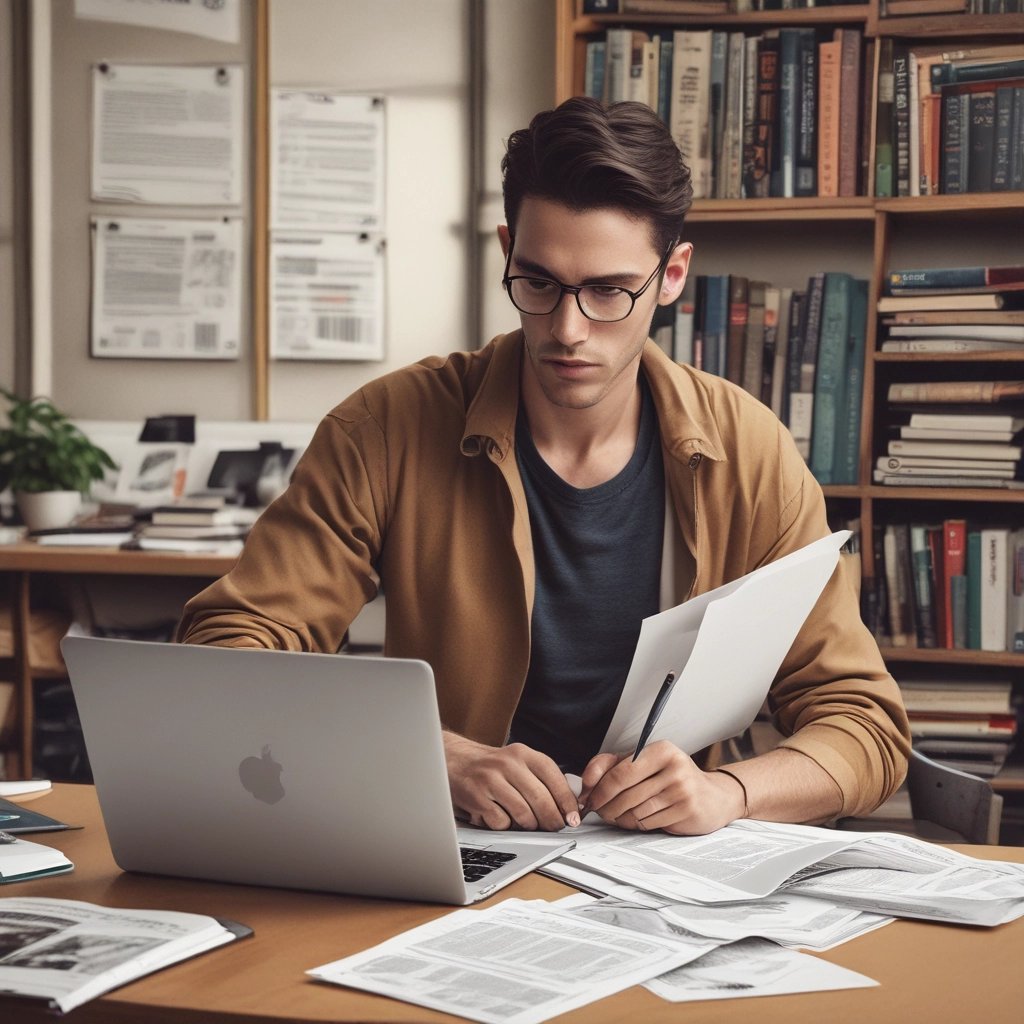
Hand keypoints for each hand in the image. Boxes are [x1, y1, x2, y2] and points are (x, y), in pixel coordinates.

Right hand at [444, 733, 581, 831]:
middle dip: (552, 820)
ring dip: (530, 825)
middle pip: (541, 799)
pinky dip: (505, 826)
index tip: (573, 817)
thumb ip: (542, 779)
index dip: (567, 801)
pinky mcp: (477, 797)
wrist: (456, 761)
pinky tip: (501, 816)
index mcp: (523, 754)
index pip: (554, 777)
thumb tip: (568, 806)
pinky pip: (502, 823)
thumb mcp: (518, 762)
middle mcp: (508, 764)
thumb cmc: (492, 767)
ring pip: (524, 814)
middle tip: (554, 827)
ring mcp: (491, 780)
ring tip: (527, 822)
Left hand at [579, 740, 744, 834]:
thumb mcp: (641, 762)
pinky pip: (647, 823)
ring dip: (619, 818)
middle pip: (625, 794)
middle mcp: (674, 767)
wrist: (712, 797)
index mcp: (660, 749)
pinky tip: (638, 820)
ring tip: (618, 815)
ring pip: (634, 811)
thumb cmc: (670, 778)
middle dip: (605, 806)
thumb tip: (586, 782)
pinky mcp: (686, 811)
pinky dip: (635, 825)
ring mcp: (682, 790)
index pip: (619, 772)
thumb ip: (609, 765)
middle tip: (599, 810)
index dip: (599, 789)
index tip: (589, 798)